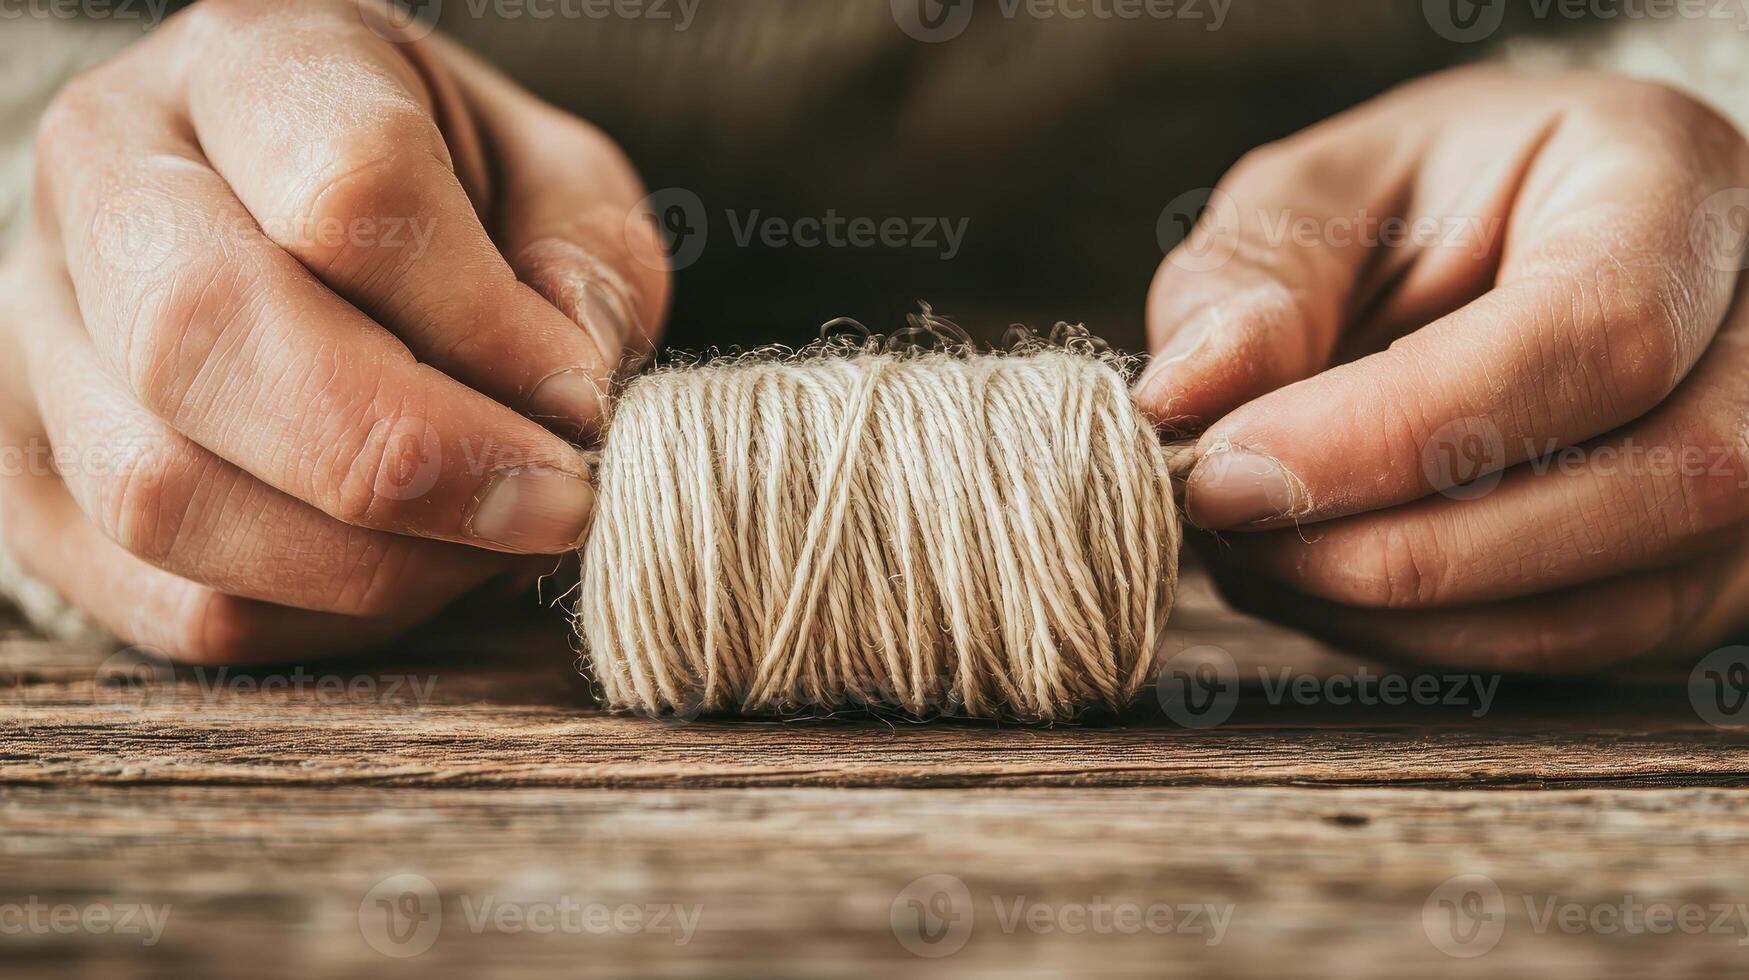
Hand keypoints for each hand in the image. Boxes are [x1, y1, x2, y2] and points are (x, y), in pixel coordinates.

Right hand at [0, 0, 668, 660]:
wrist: (292, 224)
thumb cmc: (452, 199)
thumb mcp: (552, 184)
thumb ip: (581, 266)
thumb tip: (564, 394)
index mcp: (251, 64)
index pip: (348, 192)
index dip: (484, 326)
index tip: (583, 400)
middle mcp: (104, 176)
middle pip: (204, 336)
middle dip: (410, 463)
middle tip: (552, 510)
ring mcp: (34, 329)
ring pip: (163, 492)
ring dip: (370, 563)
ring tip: (493, 549)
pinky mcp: (28, 473)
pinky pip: (166, 598)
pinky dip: (318, 621)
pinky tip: (409, 578)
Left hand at [1138, 66, 1748, 672]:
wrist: (1521, 249)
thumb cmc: (1424, 206)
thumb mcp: (1326, 192)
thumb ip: (1256, 276)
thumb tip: (1182, 396)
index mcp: (1673, 185)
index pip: (1591, 333)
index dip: (1394, 429)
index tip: (1227, 469)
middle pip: (1639, 486)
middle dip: (1392, 542)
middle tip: (1224, 524)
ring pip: (1612, 599)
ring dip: (1398, 612)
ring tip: (1256, 554)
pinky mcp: (1709, 567)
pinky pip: (1583, 643)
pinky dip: (1431, 640)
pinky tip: (1323, 588)